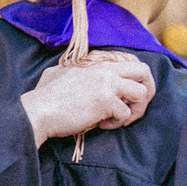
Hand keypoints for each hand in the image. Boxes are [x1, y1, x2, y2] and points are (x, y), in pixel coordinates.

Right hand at [21, 56, 156, 147]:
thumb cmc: (45, 96)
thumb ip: (75, 69)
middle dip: (147, 90)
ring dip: (134, 110)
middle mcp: (105, 70)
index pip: (131, 61)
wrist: (39, 111)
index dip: (135, 79)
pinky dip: (117, 123)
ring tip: (119, 119)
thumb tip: (73, 69)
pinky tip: (101, 124)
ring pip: (141, 94)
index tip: (128, 93)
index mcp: (97, 63)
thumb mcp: (60, 72)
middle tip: (136, 106)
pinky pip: (126, 114)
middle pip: (144, 71)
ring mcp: (106, 84)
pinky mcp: (105, 102)